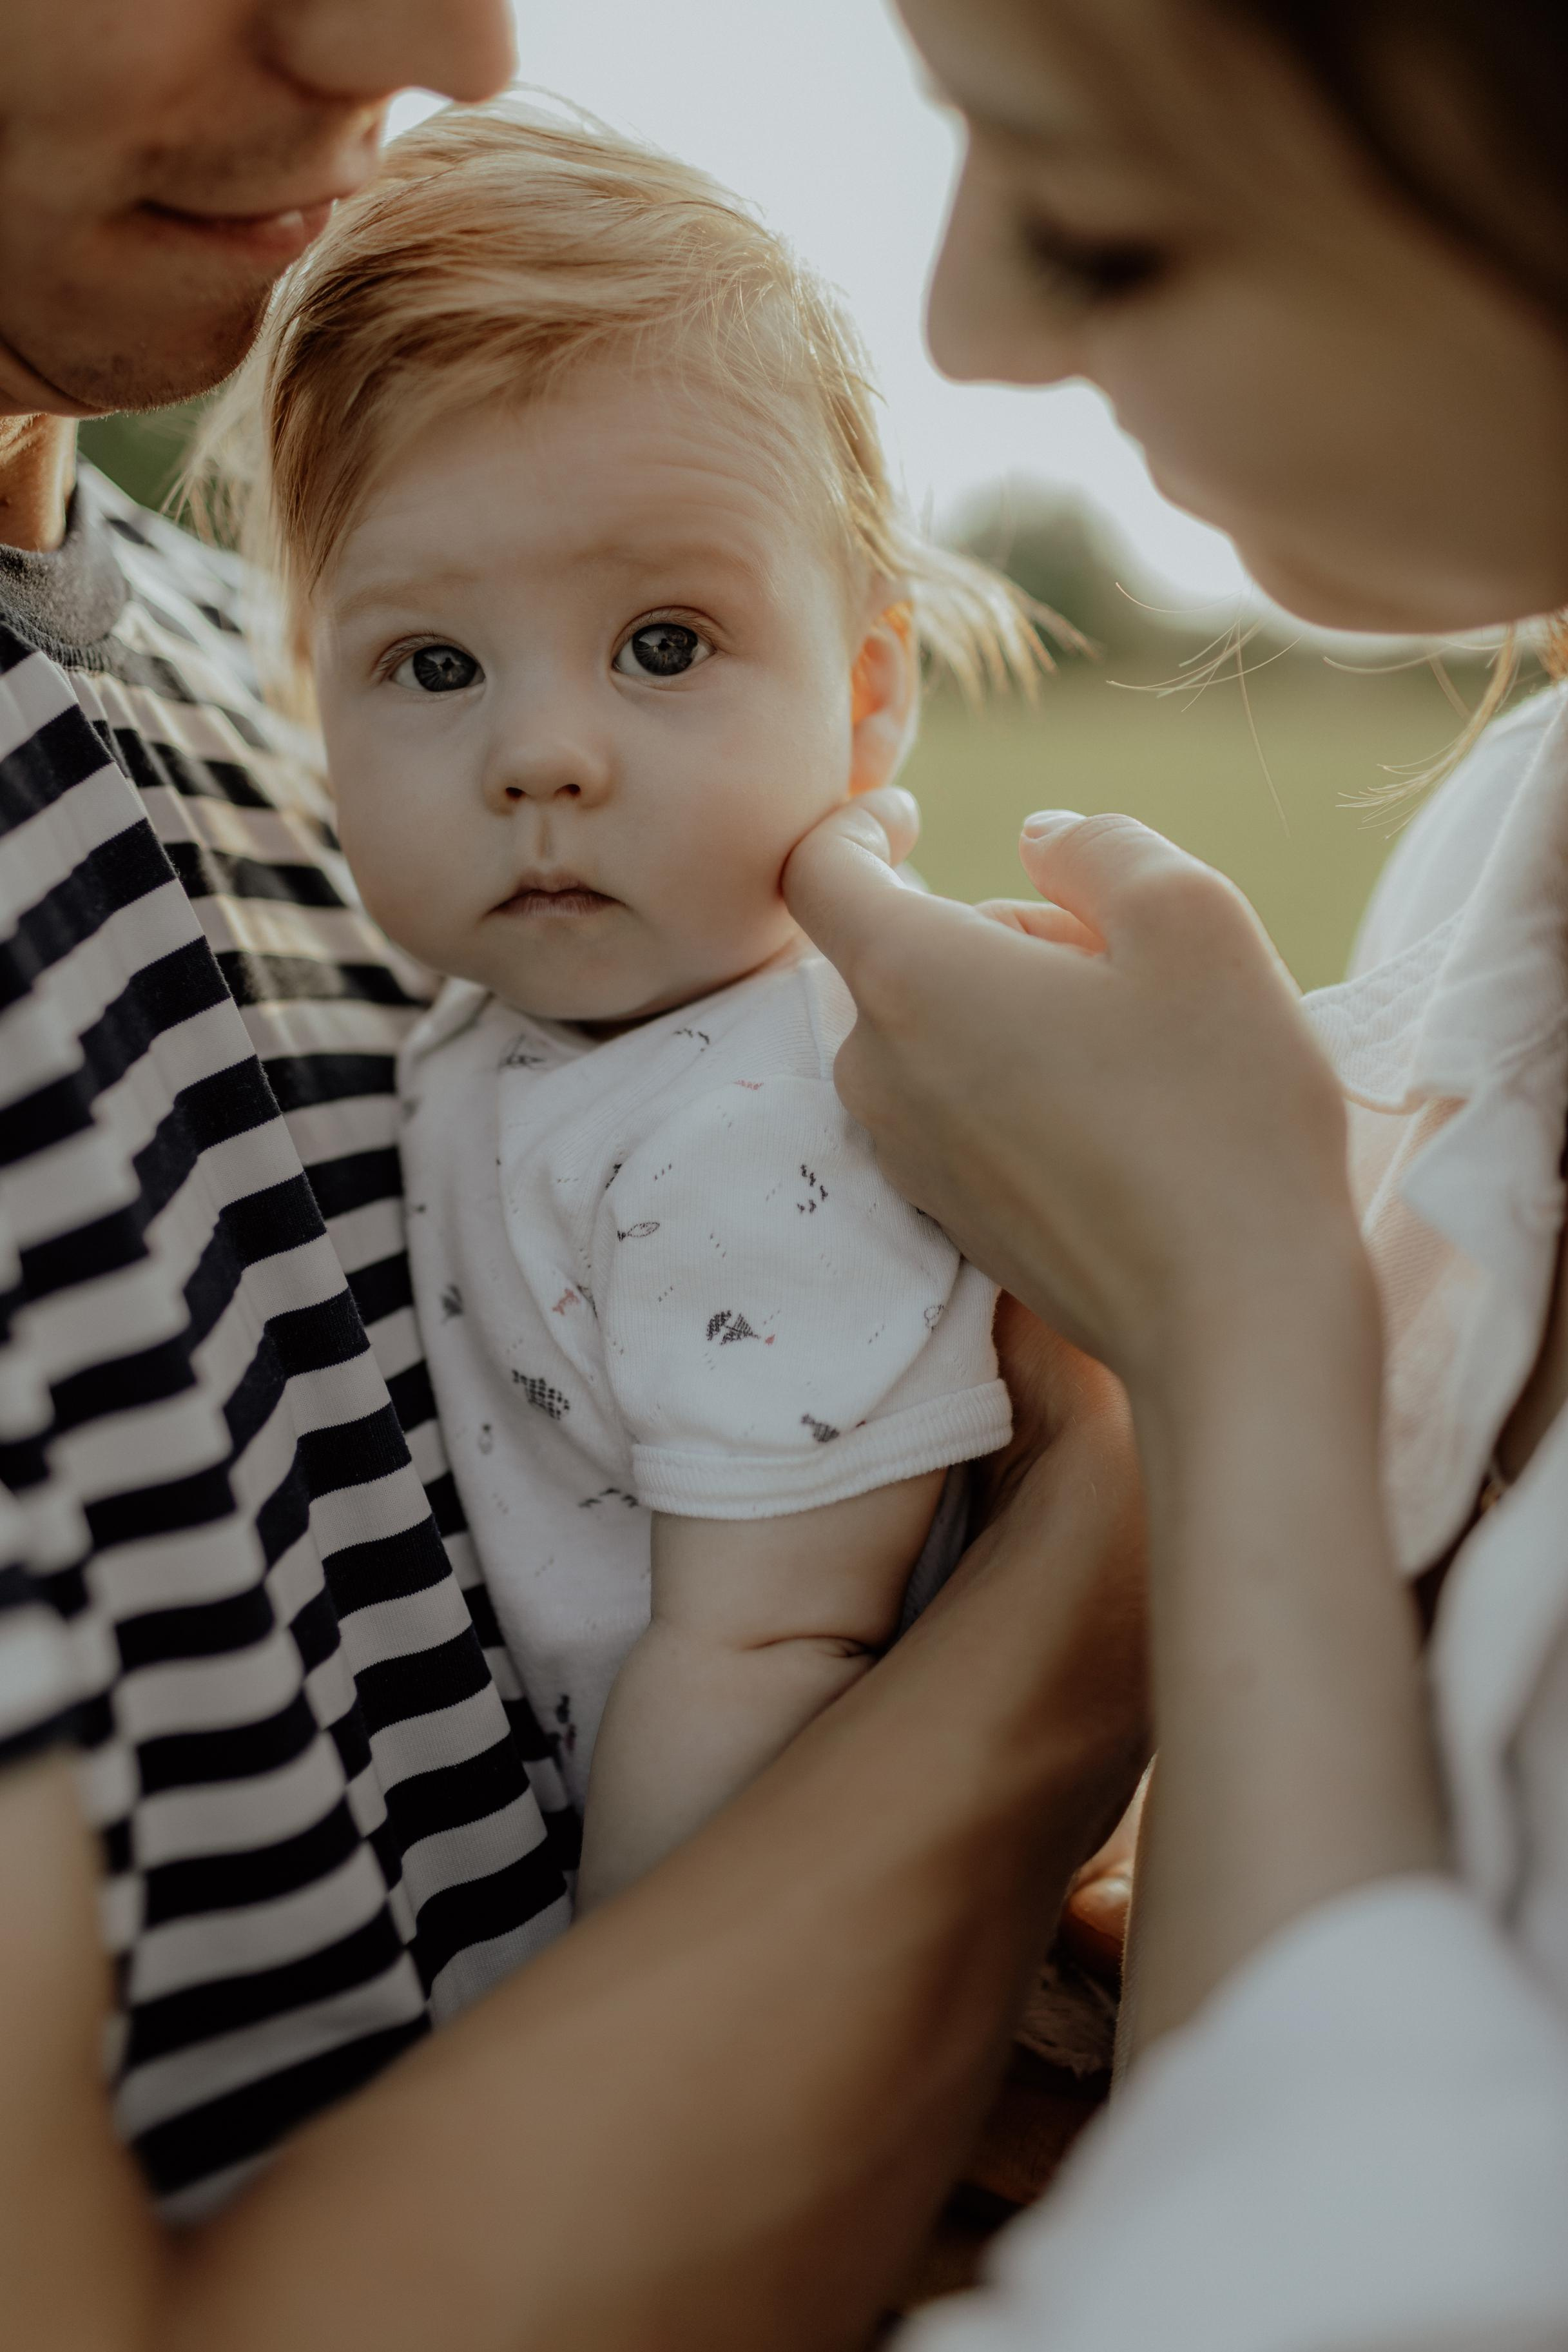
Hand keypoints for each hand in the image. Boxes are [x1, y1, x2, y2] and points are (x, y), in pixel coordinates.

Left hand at [785, 805, 1366, 1396]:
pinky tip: (1123, 1115)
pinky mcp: (952, 1216)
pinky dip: (1018, 1082)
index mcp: (911, 980)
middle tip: (1124, 958)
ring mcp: (909, 1156)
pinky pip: (959, 1109)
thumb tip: (1037, 839)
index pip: (816, 872)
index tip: (911, 814)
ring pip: (936, 1034)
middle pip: (904, 954)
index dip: (856, 824)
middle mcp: (879, 1073)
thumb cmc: (1221, 1107)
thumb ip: (1099, 846)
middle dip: (1000, 930)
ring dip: (1015, 1009)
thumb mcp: (1193, 917)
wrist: (1232, 1317)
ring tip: (1136, 1043)